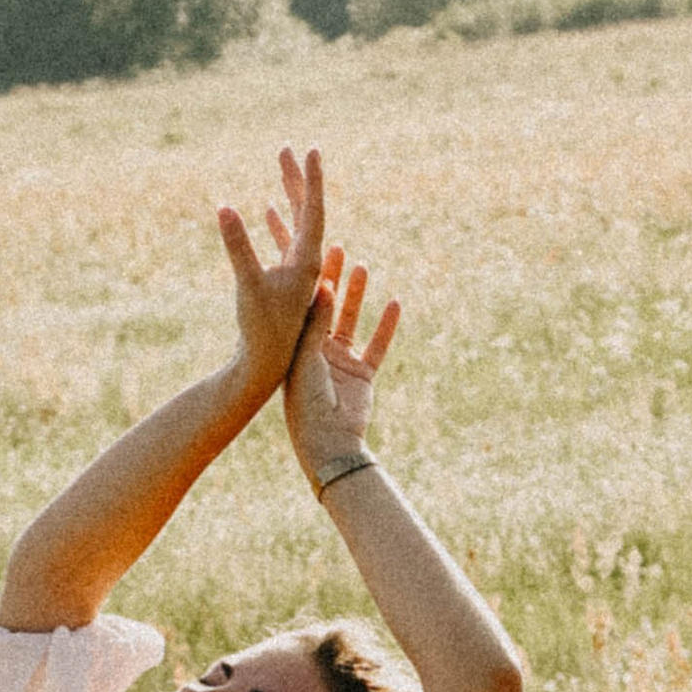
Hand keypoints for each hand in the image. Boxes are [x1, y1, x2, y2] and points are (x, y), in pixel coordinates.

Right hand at [215, 146, 326, 395]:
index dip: (312, 179)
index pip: (314, 210)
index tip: (312, 149)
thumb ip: (237, 245)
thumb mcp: (248, 283)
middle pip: (308, 211)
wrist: (265, 366)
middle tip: (287, 148)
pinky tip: (267, 209)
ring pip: (297, 225)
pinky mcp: (285, 282)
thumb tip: (224, 207)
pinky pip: (286, 242)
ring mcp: (298, 272)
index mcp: (308, 261)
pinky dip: (278, 223)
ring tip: (281, 168)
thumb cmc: (260, 328)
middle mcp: (309, 264)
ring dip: (289, 196)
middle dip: (296, 179)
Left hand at [280, 246, 399, 489]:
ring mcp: (341, 363)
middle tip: (338, 248)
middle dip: (333, 279)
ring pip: (352, 321)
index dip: (309, 279)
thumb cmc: (307, 403)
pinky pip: (377, 345)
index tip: (313, 252)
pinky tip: (395, 303)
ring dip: (357, 295)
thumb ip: (317, 322)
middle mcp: (318, 351)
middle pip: (328, 308)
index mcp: (297, 347)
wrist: (328, 442)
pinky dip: (386, 326)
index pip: (304, 305)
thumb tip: (324, 285)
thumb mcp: (308, 357)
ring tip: (363, 267)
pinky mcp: (362, 375)